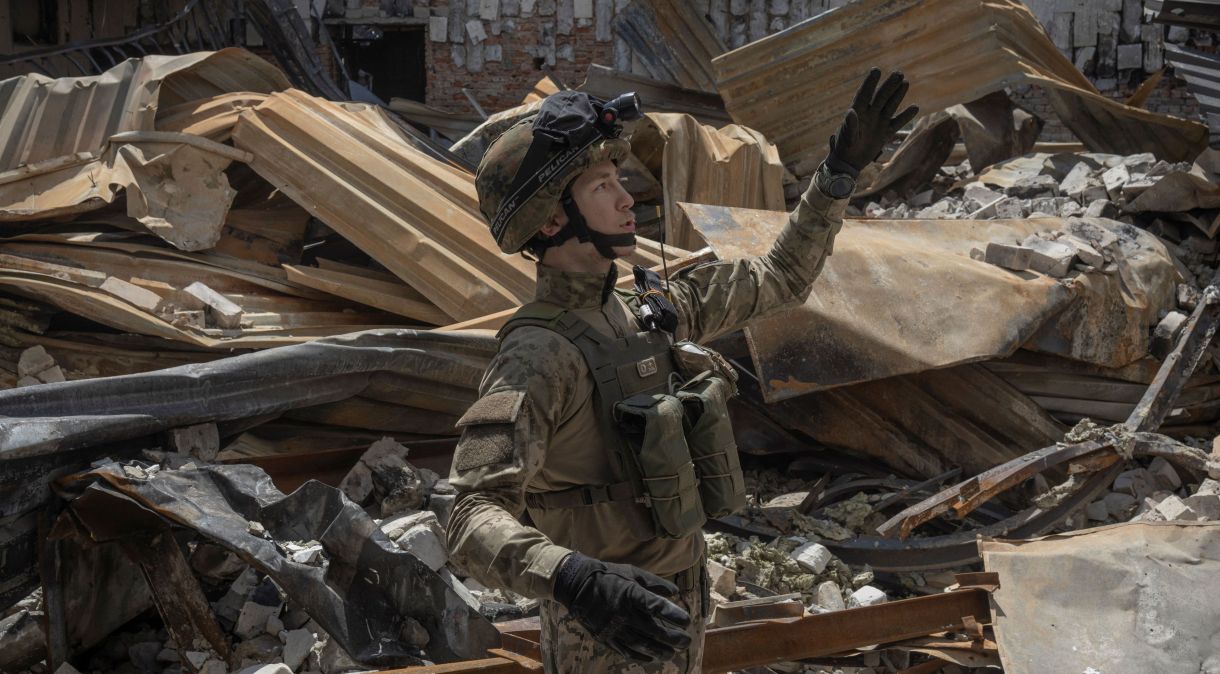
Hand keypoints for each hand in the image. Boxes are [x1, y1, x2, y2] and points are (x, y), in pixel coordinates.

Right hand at [552, 553, 692, 661]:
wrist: (576, 585)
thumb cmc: (608, 576)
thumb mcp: (632, 573)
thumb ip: (654, 583)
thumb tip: (675, 593)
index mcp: (630, 593)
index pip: (656, 606)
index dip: (673, 615)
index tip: (686, 621)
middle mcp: (622, 612)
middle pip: (653, 629)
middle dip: (672, 637)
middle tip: (686, 641)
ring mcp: (613, 627)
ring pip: (641, 644)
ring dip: (659, 650)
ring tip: (672, 654)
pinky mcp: (605, 637)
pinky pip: (626, 650)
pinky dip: (640, 655)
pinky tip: (651, 658)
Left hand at [826, 68, 919, 177]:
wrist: (849, 162)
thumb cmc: (844, 148)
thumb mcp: (846, 137)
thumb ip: (850, 125)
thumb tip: (851, 112)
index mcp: (857, 112)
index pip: (864, 94)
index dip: (870, 83)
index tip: (876, 70)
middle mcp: (869, 114)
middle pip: (881, 97)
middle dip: (889, 85)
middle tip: (898, 73)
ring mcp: (878, 122)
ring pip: (890, 105)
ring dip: (897, 95)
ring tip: (905, 82)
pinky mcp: (885, 133)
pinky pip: (897, 123)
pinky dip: (906, 116)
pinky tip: (914, 108)